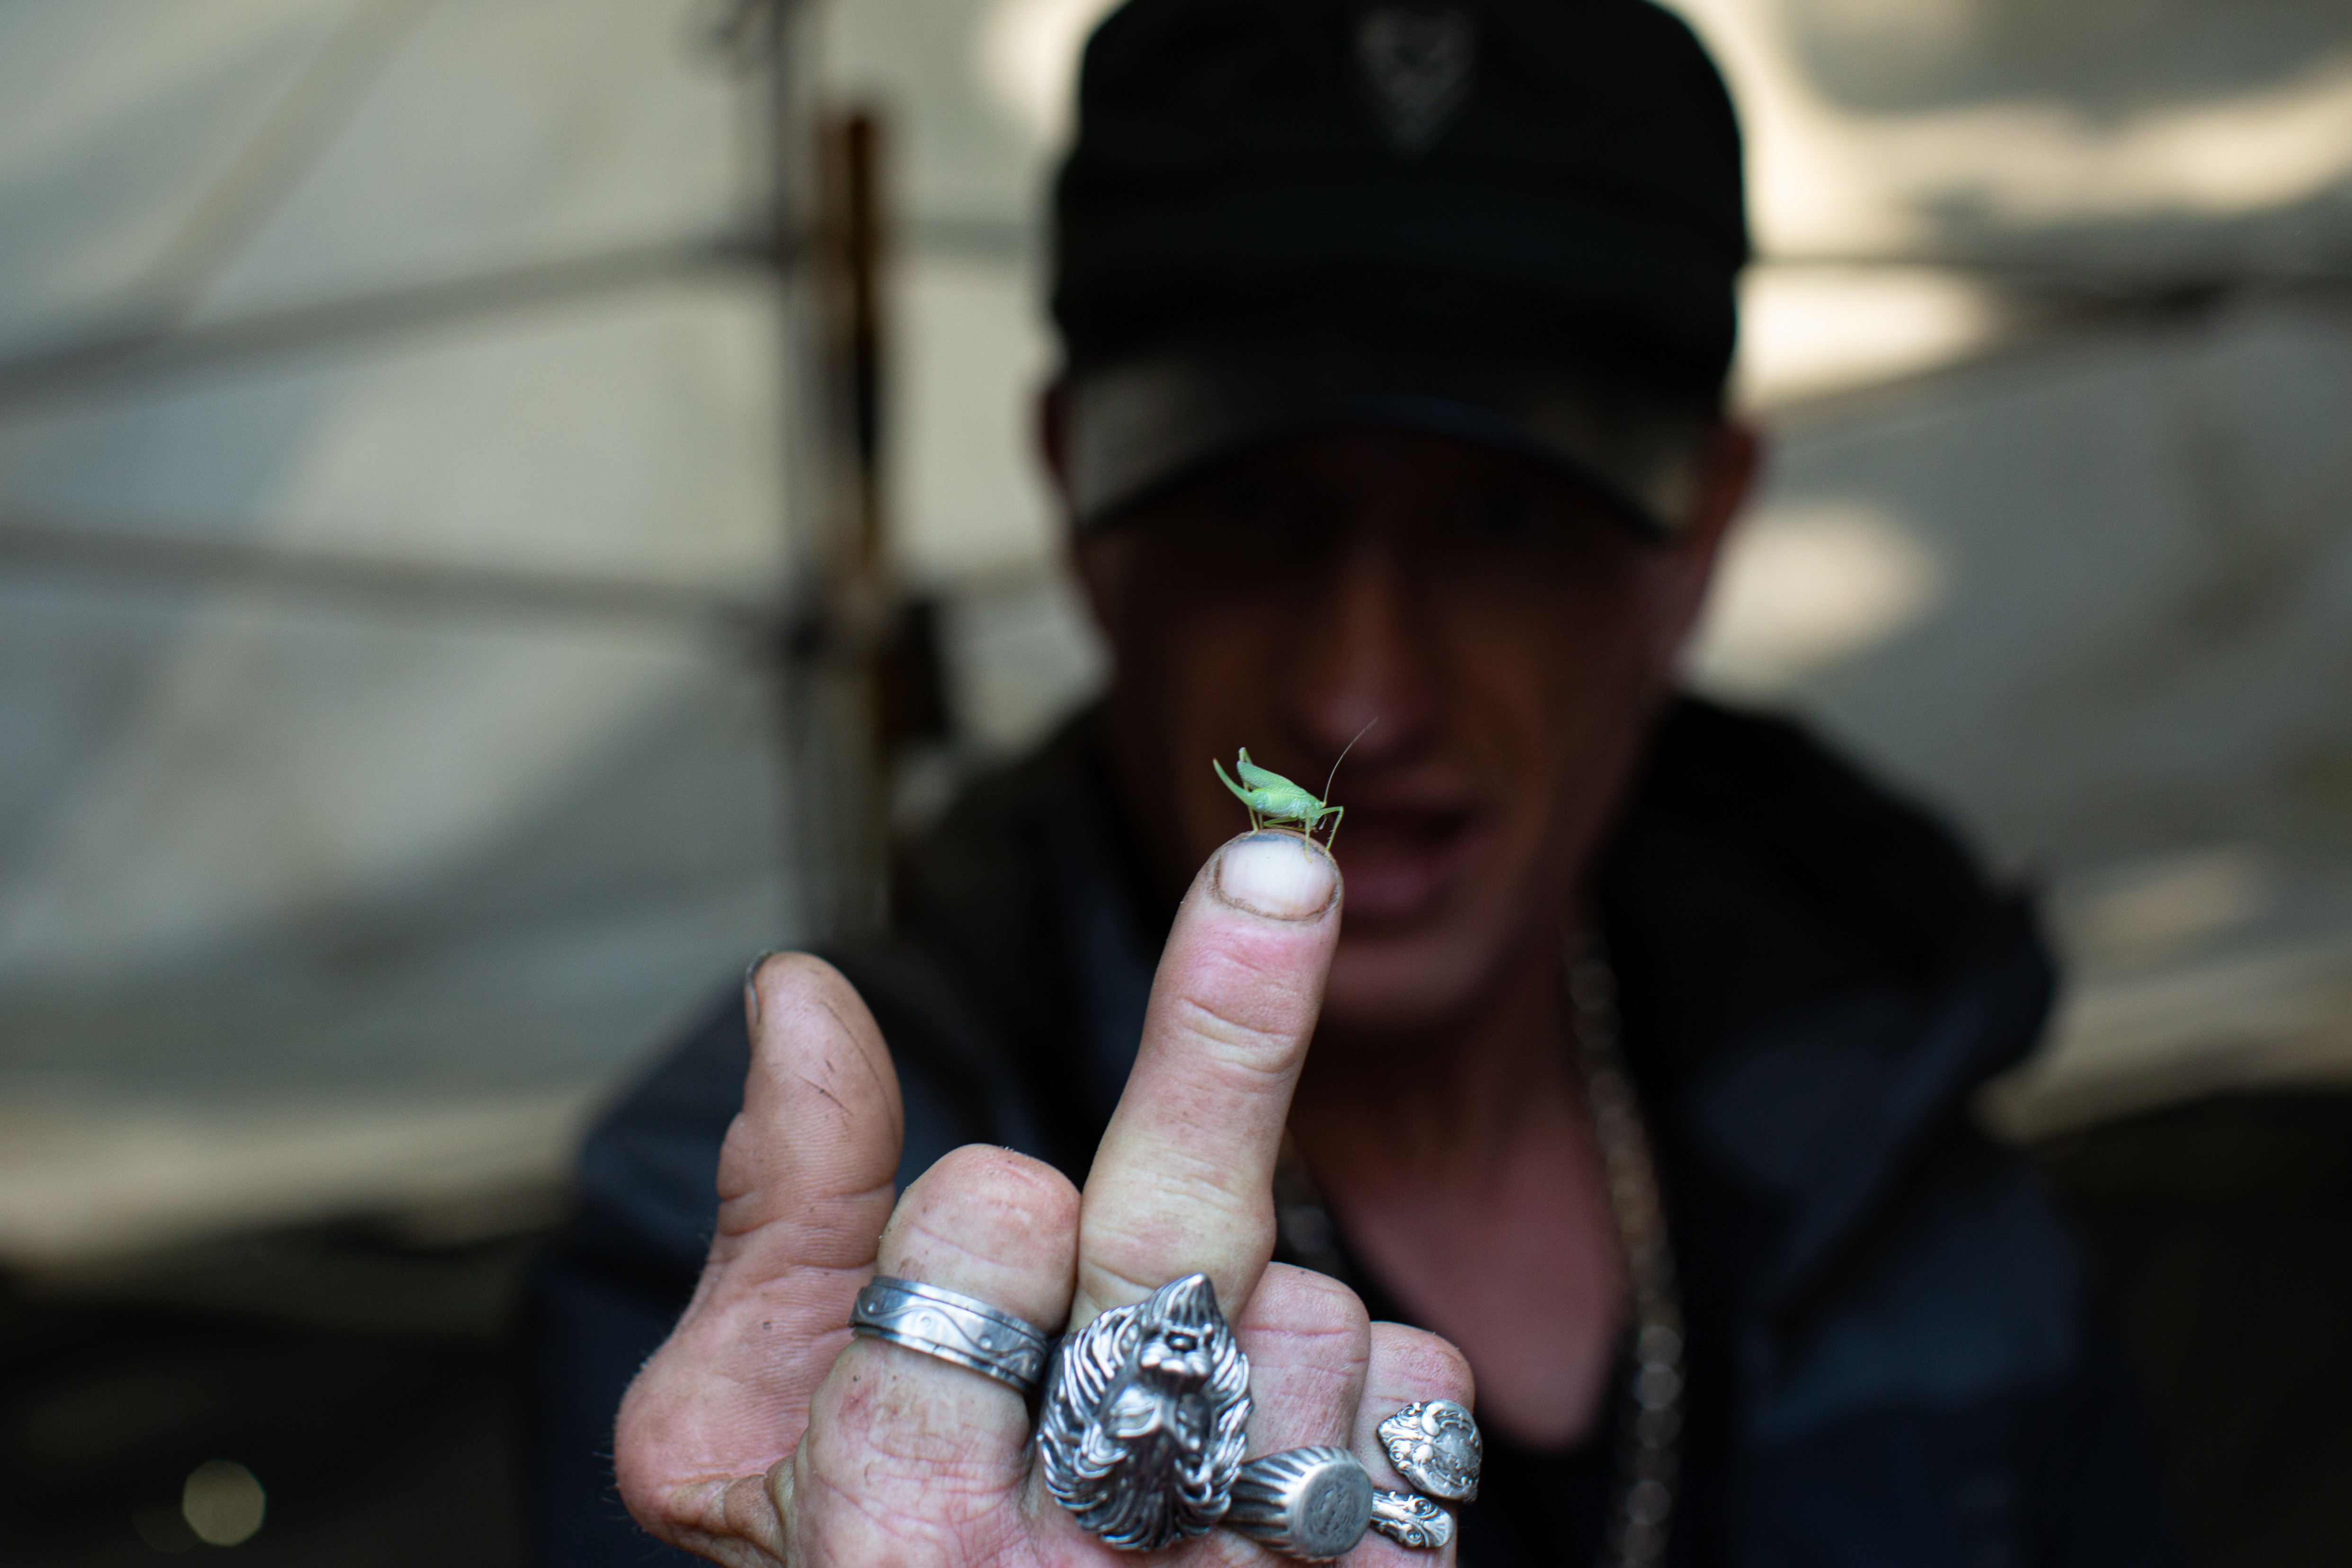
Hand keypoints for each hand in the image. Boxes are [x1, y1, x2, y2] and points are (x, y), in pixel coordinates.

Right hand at [614, 832, 1473, 1564]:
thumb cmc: (867, 1553)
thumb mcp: (744, 1426)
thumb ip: (782, 1213)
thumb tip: (798, 993)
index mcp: (890, 1521)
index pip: (984, 1221)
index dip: (988, 1209)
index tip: (983, 1267)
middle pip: (1170, 1240)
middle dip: (1224, 1033)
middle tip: (1281, 875)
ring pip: (1307, 1310)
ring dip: (1251, 1313)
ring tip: (1172, 1427)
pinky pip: (1421, 1387)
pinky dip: (1364, 1382)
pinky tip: (1273, 1457)